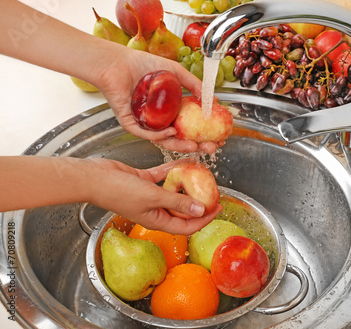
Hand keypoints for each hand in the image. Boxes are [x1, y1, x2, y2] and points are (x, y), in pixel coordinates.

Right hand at [87, 158, 221, 234]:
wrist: (94, 178)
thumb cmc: (118, 192)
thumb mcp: (153, 197)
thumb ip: (178, 202)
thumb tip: (201, 210)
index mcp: (157, 220)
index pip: (187, 225)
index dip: (204, 219)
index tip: (218, 208)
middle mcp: (155, 210)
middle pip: (183, 209)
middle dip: (199, 201)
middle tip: (213, 190)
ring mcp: (149, 196)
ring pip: (173, 191)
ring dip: (187, 184)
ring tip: (201, 176)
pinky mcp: (143, 181)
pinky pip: (163, 177)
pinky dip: (173, 170)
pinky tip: (183, 162)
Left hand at [95, 47, 217, 154]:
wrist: (118, 62)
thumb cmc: (143, 64)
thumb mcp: (176, 72)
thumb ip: (194, 84)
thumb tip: (214, 99)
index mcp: (169, 109)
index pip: (189, 126)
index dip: (205, 133)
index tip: (219, 137)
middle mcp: (159, 119)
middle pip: (180, 137)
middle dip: (197, 145)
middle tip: (211, 147)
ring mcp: (146, 124)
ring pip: (165, 140)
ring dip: (180, 145)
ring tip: (194, 146)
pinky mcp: (131, 124)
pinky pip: (147, 134)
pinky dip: (160, 135)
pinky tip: (172, 132)